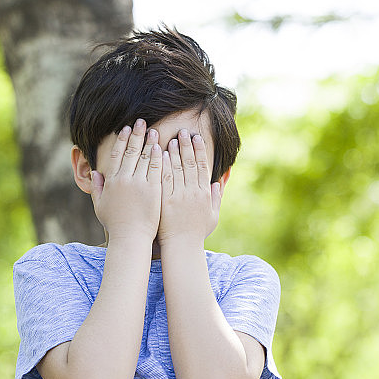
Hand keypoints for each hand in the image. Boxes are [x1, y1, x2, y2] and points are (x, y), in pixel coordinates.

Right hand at [91, 119, 161, 241]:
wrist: (131, 238)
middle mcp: (125, 179)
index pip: (117, 154)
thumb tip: (96, 173)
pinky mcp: (153, 190)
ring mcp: (140, 184)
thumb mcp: (100, 206)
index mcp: (112, 181)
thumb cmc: (116, 224)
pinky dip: (159, 156)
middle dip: (136, 134)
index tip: (126, 129)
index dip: (122, 140)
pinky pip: (157, 168)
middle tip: (141, 122)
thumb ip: (98, 188)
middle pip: (131, 151)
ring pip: (145, 157)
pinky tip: (161, 147)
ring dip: (149, 141)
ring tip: (153, 130)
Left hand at [158, 129, 221, 245]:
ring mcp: (178, 196)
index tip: (196, 138)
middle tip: (183, 132)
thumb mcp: (213, 215)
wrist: (182, 246)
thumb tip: (220, 182)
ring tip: (170, 139)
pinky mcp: (165, 201)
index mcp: (204, 193)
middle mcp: (192, 192)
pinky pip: (163, 179)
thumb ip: (217, 197)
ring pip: (176, 169)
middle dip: (186, 146)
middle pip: (190, 163)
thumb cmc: (197, 232)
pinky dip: (162, 166)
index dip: (199, 150)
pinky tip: (158, 155)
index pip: (202, 166)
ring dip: (173, 152)